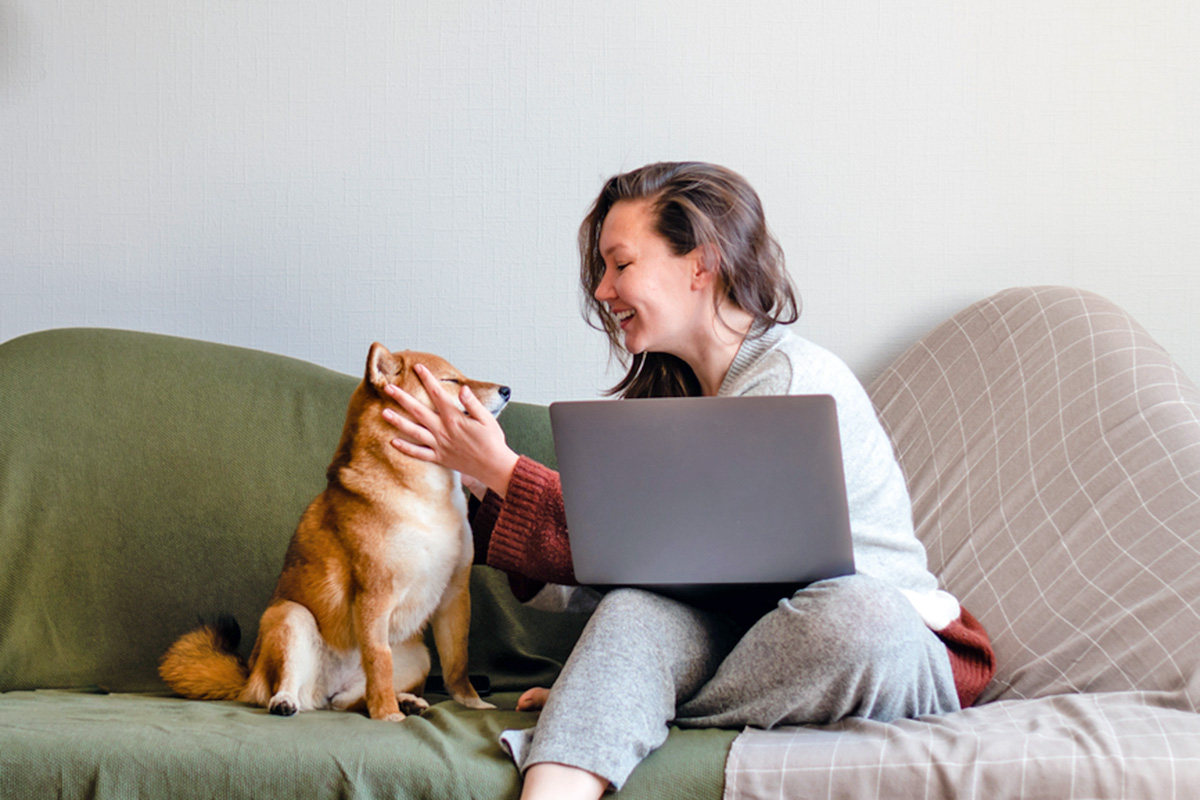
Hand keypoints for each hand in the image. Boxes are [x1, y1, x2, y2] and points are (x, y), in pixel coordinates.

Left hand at [382, 364, 519, 497]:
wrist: (494, 467)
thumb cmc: (493, 441)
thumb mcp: (487, 419)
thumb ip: (473, 403)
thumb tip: (463, 389)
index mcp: (454, 418)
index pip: (437, 394)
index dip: (427, 379)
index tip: (418, 367)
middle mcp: (443, 430)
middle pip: (418, 411)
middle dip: (402, 398)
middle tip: (388, 388)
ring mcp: (439, 445)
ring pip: (414, 431)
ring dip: (398, 421)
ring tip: (384, 412)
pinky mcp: (439, 458)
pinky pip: (418, 453)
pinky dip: (405, 448)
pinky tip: (393, 441)